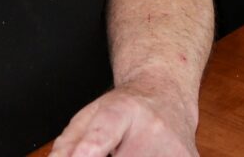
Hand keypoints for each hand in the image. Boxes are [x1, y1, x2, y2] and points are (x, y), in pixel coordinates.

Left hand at [50, 77, 197, 156]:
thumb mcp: (91, 114)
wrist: (167, 94)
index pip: (103, 134)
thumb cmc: (125, 108)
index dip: (88, 151)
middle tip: (114, 148)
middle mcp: (152, 129)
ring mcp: (174, 150)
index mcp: (122, 111)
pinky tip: (146, 153)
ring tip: (129, 150)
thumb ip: (69, 144)